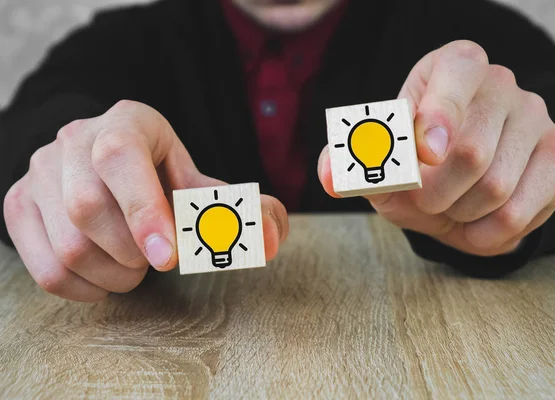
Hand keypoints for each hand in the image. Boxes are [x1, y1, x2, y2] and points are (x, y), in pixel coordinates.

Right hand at [3, 100, 287, 301]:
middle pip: (86, 208)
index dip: (143, 209)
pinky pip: (46, 269)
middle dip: (133, 252)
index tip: (168, 257)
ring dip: (114, 274)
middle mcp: (74, 140)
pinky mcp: (19, 205)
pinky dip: (85, 289)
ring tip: (135, 265)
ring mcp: (40, 172)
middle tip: (157, 259)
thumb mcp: (203, 183)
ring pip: (67, 245)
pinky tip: (107, 277)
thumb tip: (270, 240)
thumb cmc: (164, 178)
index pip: (121, 157)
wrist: (110, 166)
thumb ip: (244, 209)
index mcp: (127, 123)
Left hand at [318, 40, 554, 256]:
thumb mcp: (378, 159)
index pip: (456, 73)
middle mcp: (500, 84)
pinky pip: (520, 213)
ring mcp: (536, 117)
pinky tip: (475, 222)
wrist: (461, 183)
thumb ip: (348, 164)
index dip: (439, 114)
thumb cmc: (415, 164)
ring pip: (495, 188)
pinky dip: (486, 234)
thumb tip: (330, 178)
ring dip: (457, 214)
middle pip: (470, 152)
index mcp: (453, 66)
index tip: (426, 153)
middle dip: (432, 194)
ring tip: (449, 207)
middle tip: (422, 200)